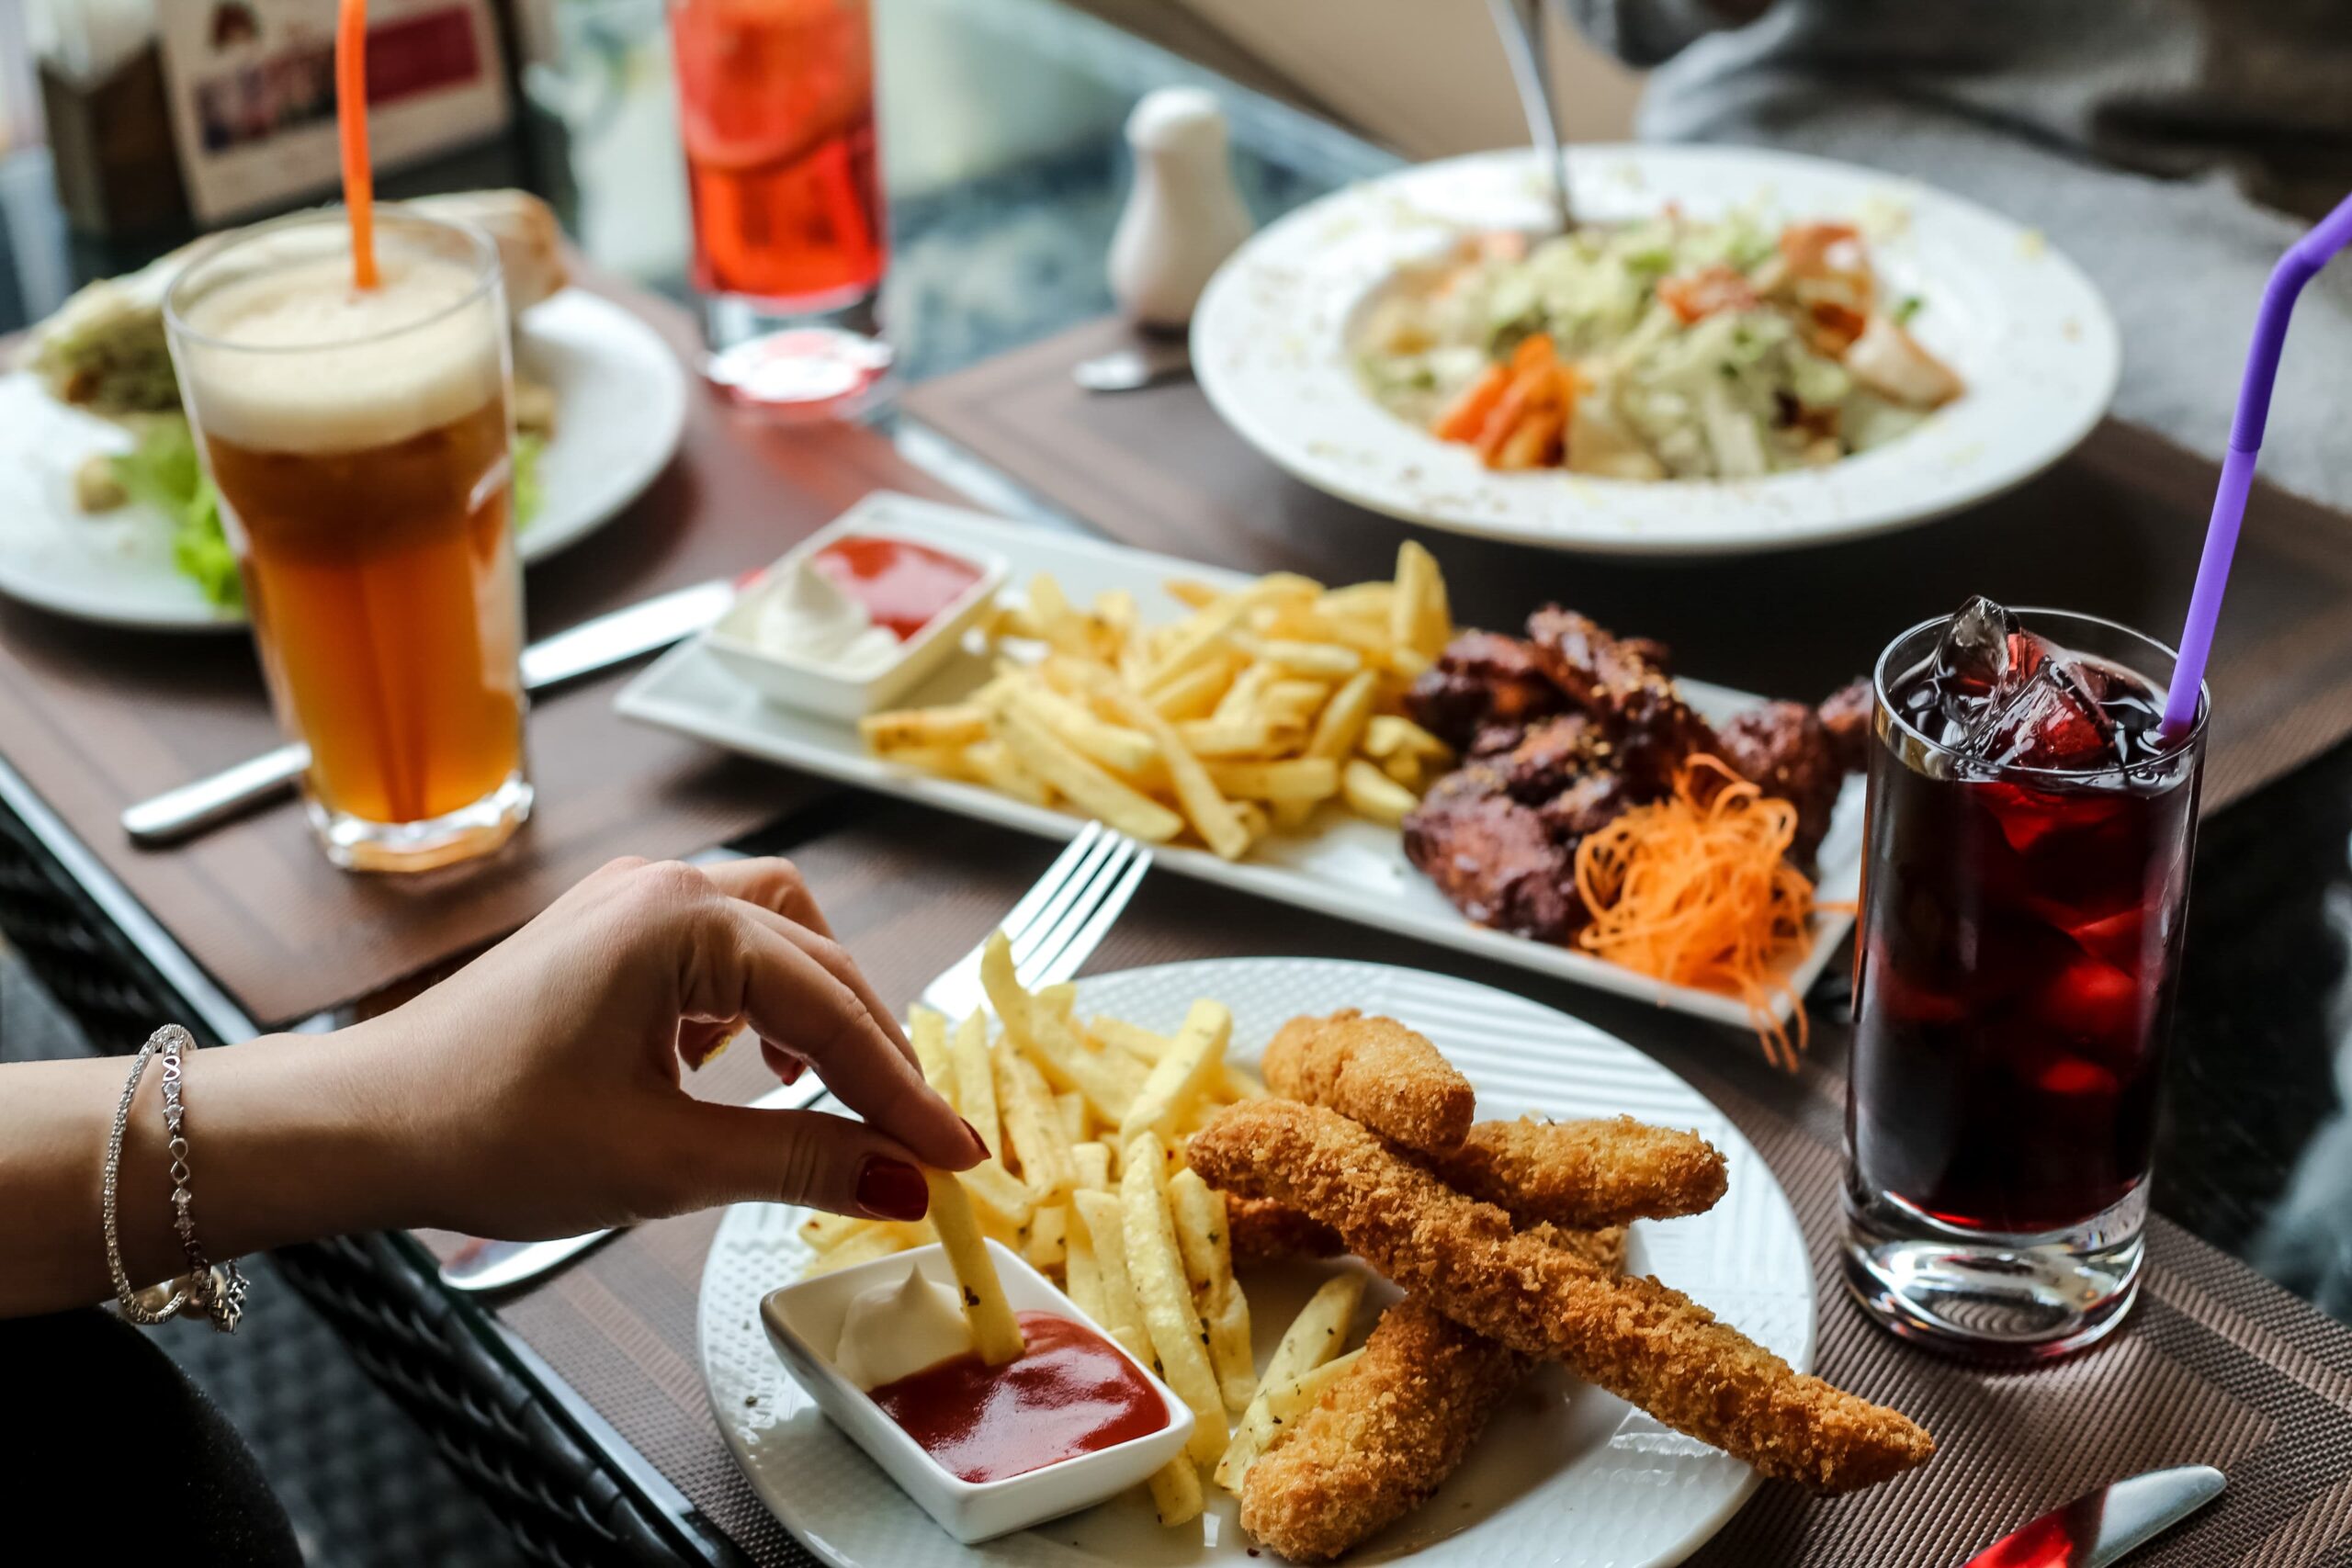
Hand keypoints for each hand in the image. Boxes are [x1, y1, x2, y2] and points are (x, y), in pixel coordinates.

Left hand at [347, 856, 985, 1239]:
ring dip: (818, 1013)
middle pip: (821, 958)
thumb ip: (799, 1159)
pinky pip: (726, 950)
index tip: (959, 1153)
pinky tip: (744, 1068)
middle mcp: (667, 888)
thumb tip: (904, 1177)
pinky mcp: (613, 930)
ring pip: (780, 938)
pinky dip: (761, 1005)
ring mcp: (635, 901)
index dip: (903, 1092)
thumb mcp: (665, 1162)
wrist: (364, 1123)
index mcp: (681, 924)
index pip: (832, 1011)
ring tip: (824, 1095)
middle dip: (871, 1051)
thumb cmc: (487, 1131)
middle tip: (911, 1135)